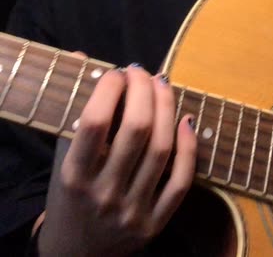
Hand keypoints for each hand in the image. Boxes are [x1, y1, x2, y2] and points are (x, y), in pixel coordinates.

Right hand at [38, 63, 196, 256]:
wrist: (75, 253)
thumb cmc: (70, 194)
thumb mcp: (62, 156)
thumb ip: (73, 109)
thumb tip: (80, 56)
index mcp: (75, 176)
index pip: (96, 122)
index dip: (110, 89)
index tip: (116, 73)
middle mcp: (103, 194)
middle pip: (136, 130)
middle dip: (143, 91)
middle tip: (141, 72)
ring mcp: (131, 211)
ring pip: (161, 150)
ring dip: (166, 108)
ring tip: (163, 84)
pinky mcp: (155, 224)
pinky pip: (181, 182)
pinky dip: (189, 149)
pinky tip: (187, 120)